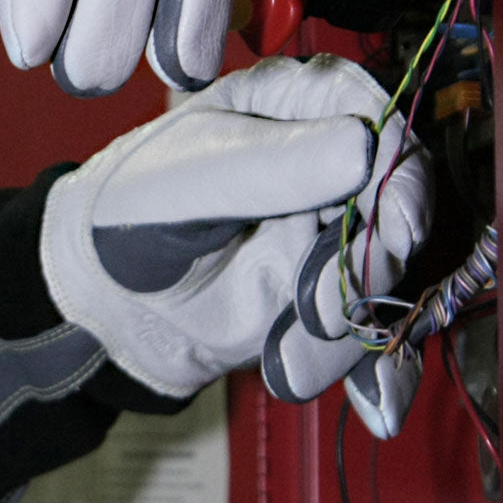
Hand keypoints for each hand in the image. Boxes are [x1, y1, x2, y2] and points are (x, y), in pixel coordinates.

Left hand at [38, 55, 433, 428]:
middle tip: (320, 310)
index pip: (368, 114)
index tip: (395, 221)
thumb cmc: (130, 210)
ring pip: (387, 273)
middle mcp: (324, 161)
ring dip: (351, 328)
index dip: (394, 166)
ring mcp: (332, 229)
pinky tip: (368, 399)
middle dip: (368, 264)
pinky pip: (377, 329)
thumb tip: (364, 145)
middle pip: (395, 199)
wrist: (107, 299)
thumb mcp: (186, 179)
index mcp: (287, 103)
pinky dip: (376, 368)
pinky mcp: (334, 292)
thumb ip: (271, 165)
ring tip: (287, 362)